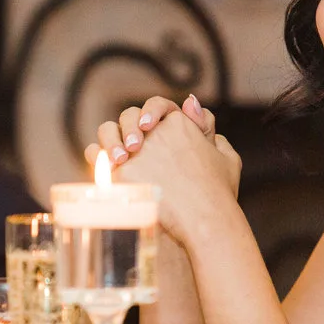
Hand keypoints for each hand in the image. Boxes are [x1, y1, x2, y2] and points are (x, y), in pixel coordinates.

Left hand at [84, 96, 241, 243]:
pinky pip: (98, 157)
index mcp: (179, 123)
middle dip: (128, 128)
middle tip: (133, 147)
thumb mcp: (226, 156)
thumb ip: (208, 128)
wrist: (205, 220)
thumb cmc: (218, 193)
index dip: (151, 113)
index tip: (147, 127)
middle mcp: (154, 134)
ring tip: (120, 157)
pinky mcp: (119, 173)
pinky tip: (105, 166)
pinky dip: (99, 158)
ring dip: (110, 140)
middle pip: (128, 117)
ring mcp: (134, 153)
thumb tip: (189, 103)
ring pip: (108, 133)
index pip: (157, 106)